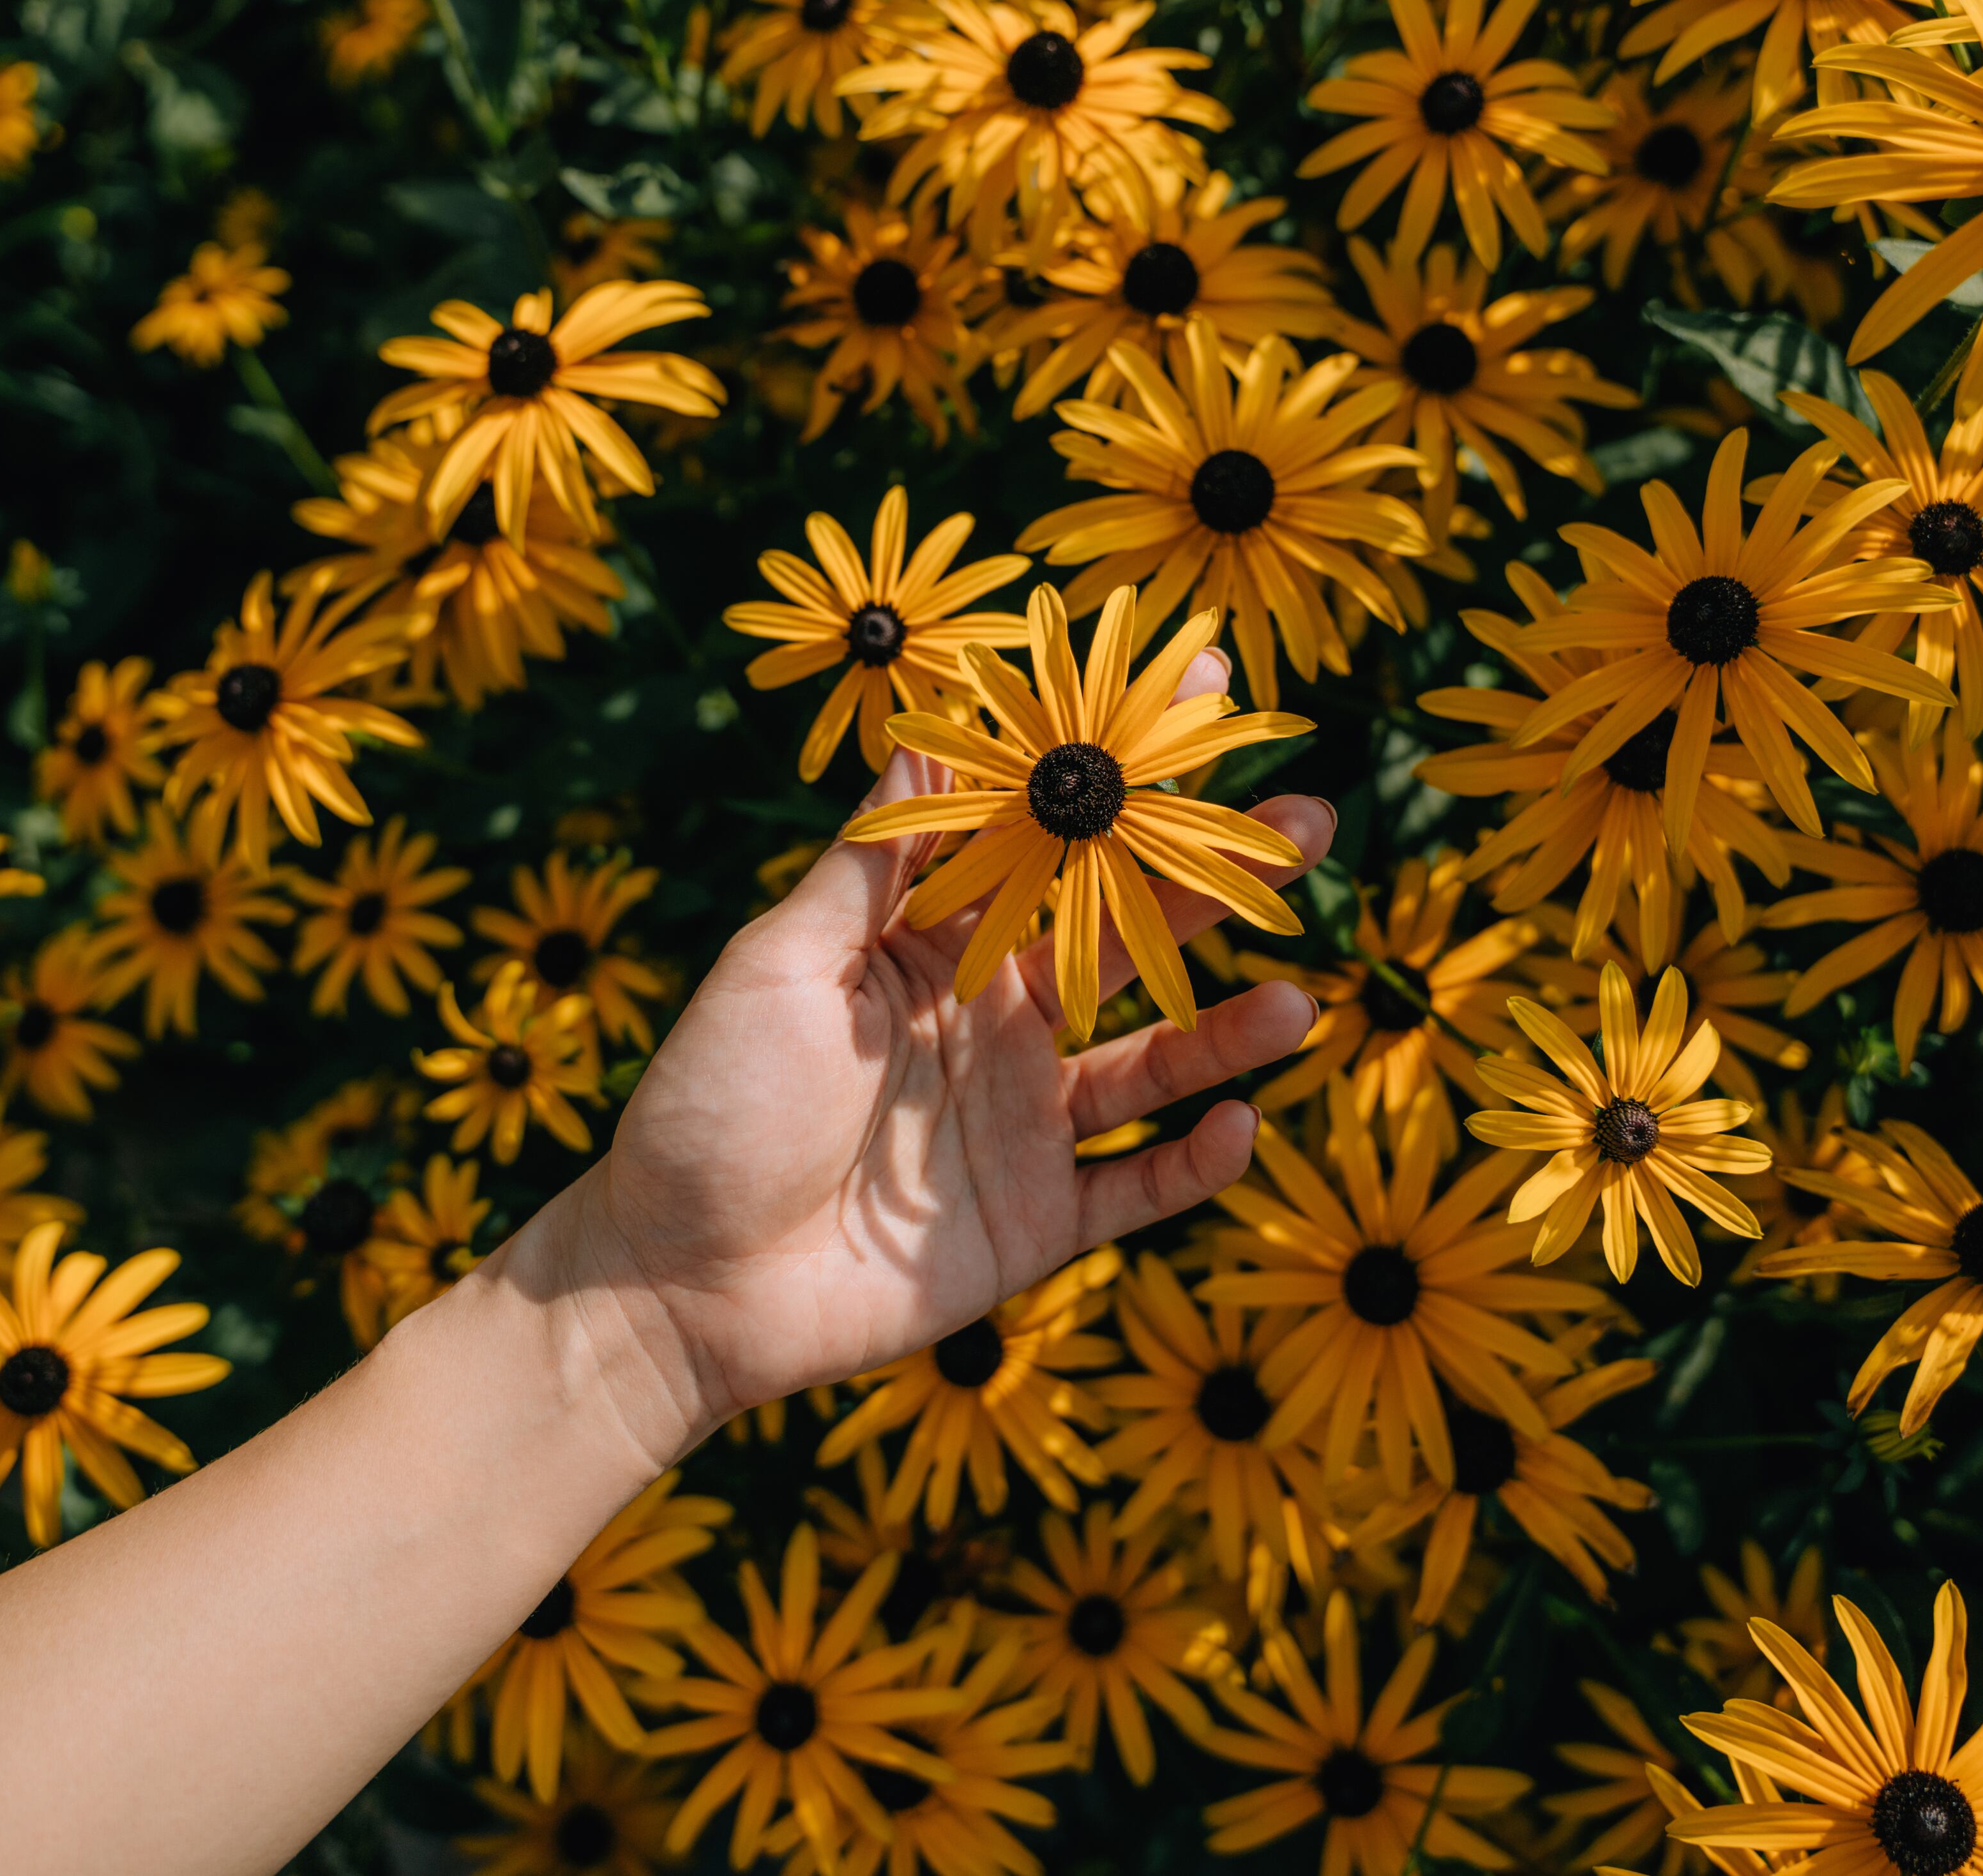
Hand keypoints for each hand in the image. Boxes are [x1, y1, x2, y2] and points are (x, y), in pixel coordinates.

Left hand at [521, 647, 1329, 1464]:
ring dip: (1228, 1032)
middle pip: (1128, 937)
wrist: (672, 1283)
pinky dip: (1192, 1164)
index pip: (1045, 845)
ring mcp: (1021, 1125)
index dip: (1117, 778)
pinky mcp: (1033, 1224)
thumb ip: (865, 866)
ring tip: (1295, 999)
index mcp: (934, 948)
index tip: (1194, 699)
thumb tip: (923, 728)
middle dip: (1216, 880)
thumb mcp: (774, 966)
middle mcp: (995, 1023)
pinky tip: (1241, 1123)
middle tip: (1309, 822)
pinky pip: (1134, 1188)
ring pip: (1153, 1063)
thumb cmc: (705, 1107)